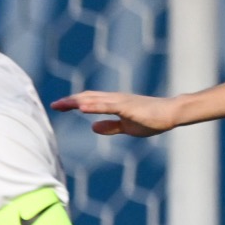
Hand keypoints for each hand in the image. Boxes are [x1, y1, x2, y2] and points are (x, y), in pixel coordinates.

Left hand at [50, 90, 181, 136]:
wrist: (171, 114)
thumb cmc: (152, 119)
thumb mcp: (126, 127)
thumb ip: (110, 126)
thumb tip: (93, 127)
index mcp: (114, 103)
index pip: (89, 100)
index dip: (73, 103)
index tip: (57, 106)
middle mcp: (115, 99)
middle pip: (88, 97)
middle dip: (70, 101)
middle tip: (53, 105)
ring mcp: (121, 101)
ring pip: (95, 99)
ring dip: (78, 101)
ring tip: (62, 104)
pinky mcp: (128, 107)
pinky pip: (108, 106)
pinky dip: (94, 106)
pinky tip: (82, 108)